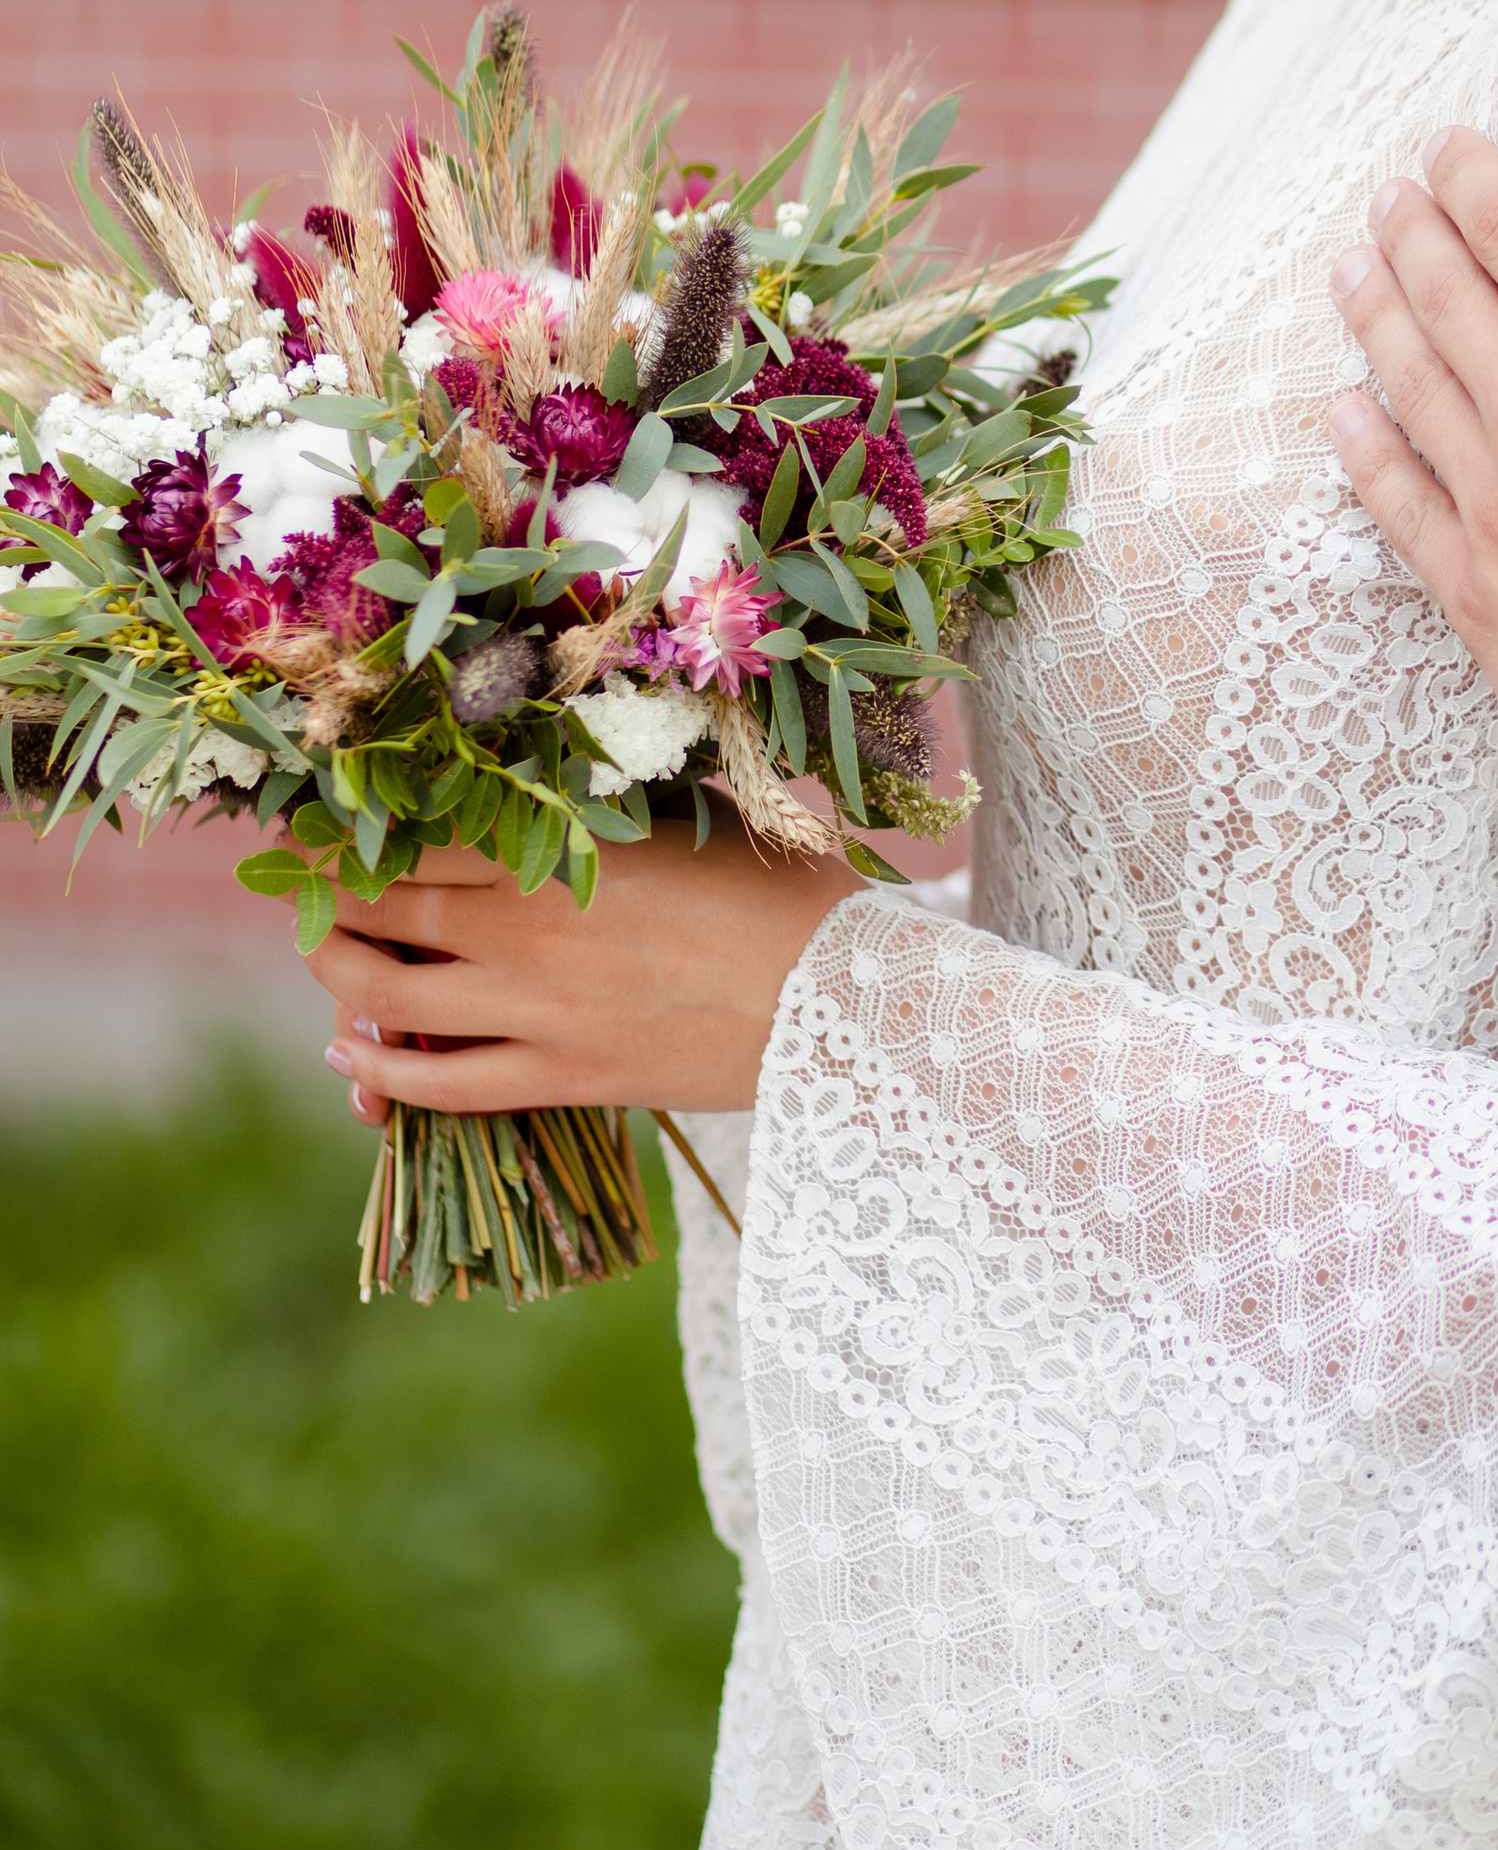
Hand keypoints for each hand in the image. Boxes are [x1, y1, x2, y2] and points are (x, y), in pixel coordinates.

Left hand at [309, 793, 857, 1120]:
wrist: (841, 1001)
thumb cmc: (784, 889)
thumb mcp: (694, 811)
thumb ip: (611, 797)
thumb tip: (560, 766)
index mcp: (555, 852)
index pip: (409, 836)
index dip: (349, 829)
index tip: (323, 820)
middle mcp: (524, 930)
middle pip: (378, 909)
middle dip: (324, 896)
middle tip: (304, 882)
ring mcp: (536, 1013)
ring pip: (388, 997)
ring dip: (336, 973)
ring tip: (323, 954)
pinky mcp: (562, 1079)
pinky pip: (439, 1084)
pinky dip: (379, 1072)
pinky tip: (352, 1054)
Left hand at [1328, 129, 1497, 749]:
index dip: (1476, 179)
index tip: (1446, 143)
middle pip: (1450, 301)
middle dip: (1416, 236)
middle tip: (1391, 194)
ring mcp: (1493, 506)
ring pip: (1410, 388)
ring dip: (1376, 319)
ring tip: (1349, 270)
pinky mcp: (1475, 590)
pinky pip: (1399, 503)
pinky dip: (1364, 450)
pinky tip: (1342, 416)